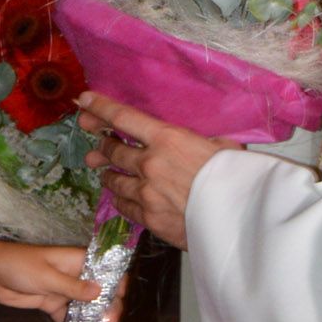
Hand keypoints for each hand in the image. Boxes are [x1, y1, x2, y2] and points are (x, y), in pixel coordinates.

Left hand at [0, 240, 126, 321]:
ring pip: (86, 310)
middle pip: (100, 294)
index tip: (119, 302)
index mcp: (78, 261)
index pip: (106, 270)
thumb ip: (72, 286)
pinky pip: (69, 319)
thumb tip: (99, 292)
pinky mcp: (53, 304)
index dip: (117, 285)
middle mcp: (76, 276)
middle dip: (108, 311)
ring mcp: (65, 292)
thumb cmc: (20, 264)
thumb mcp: (47, 275)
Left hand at [79, 90, 227, 249]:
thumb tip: (204, 146)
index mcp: (167, 138)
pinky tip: (120, 198)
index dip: (100, 107)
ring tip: (105, 173)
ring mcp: (145, 192)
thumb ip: (201, 143)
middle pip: (113, 150)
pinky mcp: (148, 218)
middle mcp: (149, 163)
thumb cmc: (236, 178)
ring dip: (108, 174)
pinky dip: (120, 200)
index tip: (84, 101)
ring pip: (114, 180)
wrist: (238, 219)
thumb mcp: (222, 147)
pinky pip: (124, 206)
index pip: (123, 117)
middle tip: (96, 146)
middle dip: (102, 146)